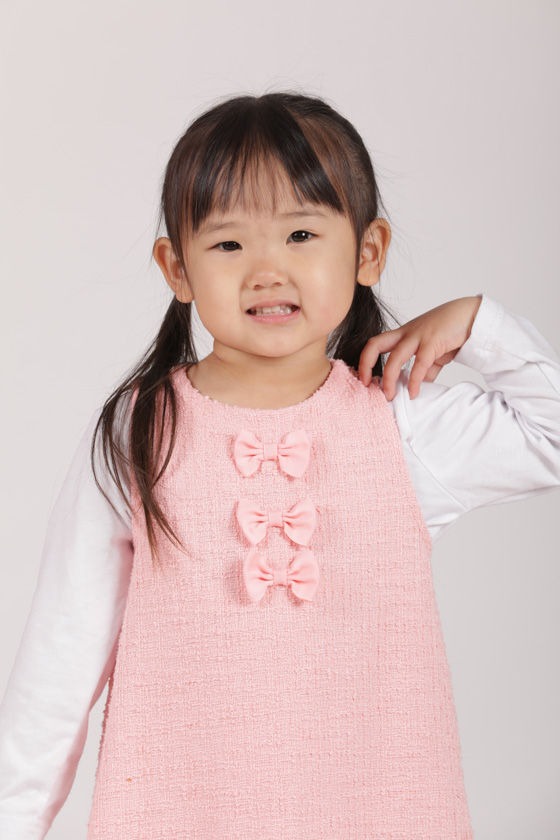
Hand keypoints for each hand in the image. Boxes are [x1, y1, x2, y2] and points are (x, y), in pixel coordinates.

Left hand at [358, 295, 481, 399]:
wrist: (472, 316)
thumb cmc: (451, 331)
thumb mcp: (434, 352)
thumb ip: (425, 369)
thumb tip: (418, 386)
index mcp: (403, 334)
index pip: (375, 344)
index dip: (365, 361)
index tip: (365, 380)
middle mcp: (406, 333)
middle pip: (375, 344)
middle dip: (366, 365)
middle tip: (367, 386)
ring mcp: (419, 335)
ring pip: (394, 356)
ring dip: (389, 379)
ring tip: (390, 396)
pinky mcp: (434, 340)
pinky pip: (420, 363)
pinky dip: (414, 380)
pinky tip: (413, 393)